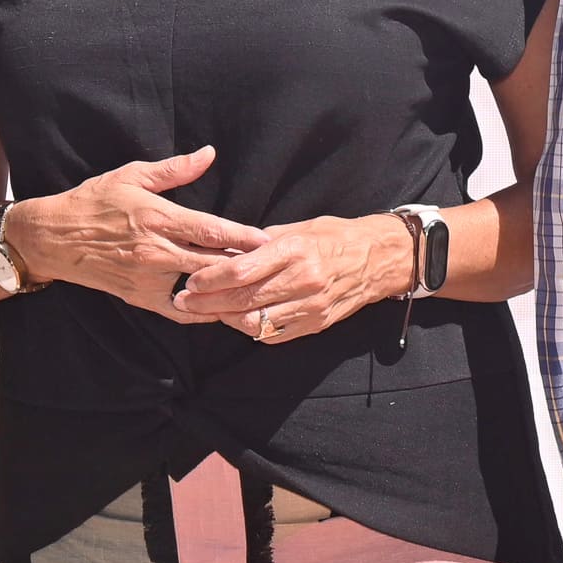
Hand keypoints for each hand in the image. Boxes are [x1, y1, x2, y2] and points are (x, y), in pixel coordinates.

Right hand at [13, 147, 262, 318]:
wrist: (53, 238)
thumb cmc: (94, 201)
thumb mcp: (132, 176)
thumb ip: (174, 169)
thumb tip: (208, 154)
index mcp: (157, 218)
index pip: (210, 230)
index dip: (242, 236)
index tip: (267, 239)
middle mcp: (156, 251)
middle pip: (212, 262)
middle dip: (244, 264)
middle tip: (272, 263)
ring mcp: (148, 278)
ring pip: (200, 288)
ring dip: (227, 287)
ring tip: (255, 286)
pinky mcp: (140, 297)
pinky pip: (179, 311)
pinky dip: (203, 311)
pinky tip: (222, 306)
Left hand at [171, 215, 412, 342]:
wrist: (378, 259)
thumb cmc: (334, 237)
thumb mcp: (299, 228)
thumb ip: (262, 242)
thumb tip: (225, 251)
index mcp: (295, 250)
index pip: (242, 270)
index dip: (211, 278)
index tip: (190, 281)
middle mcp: (303, 280)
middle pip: (243, 299)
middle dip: (207, 303)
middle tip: (183, 302)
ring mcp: (310, 306)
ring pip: (255, 322)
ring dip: (225, 319)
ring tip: (205, 312)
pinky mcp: (316, 324)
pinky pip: (274, 334)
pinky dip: (250, 330)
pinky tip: (236, 320)